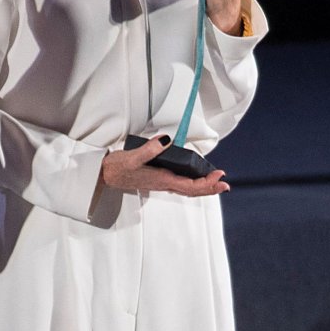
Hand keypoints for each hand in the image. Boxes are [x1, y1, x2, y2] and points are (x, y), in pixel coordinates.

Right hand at [100, 135, 229, 196]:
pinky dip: (192, 183)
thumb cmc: (117, 167)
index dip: (207, 183)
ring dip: (203, 187)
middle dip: (210, 188)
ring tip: (215, 182)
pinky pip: (180, 185)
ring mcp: (160, 183)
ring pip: (187, 189)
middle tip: (225, 183)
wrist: (104, 175)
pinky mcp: (157, 179)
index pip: (191, 186)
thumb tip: (166, 140)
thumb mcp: (132, 156)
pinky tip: (195, 178)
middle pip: (192, 191)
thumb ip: (149, 149)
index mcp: (162, 180)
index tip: (219, 175)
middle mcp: (164, 184)